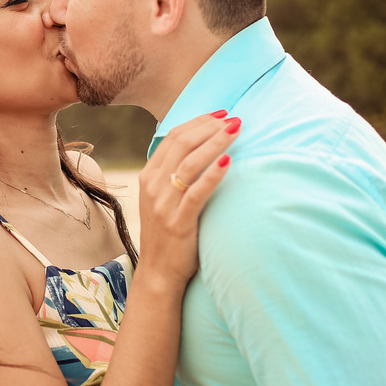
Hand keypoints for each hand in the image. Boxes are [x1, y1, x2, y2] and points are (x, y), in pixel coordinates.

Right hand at [136, 111, 238, 291]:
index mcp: (149, 176)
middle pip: (181, 144)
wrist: (159, 272)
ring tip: (236, 130)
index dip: (198, 121)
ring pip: (189, 163)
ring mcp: (164, 204)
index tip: (221, 113)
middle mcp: (153, 186)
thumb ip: (173, 174)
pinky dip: (212, 175)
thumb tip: (198, 148)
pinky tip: (228, 162)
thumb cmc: (168, 233)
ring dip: (214, 143)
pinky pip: (196, 193)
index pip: (172, 137)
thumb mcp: (163, 198)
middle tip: (234, 119)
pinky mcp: (178, 222)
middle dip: (209, 127)